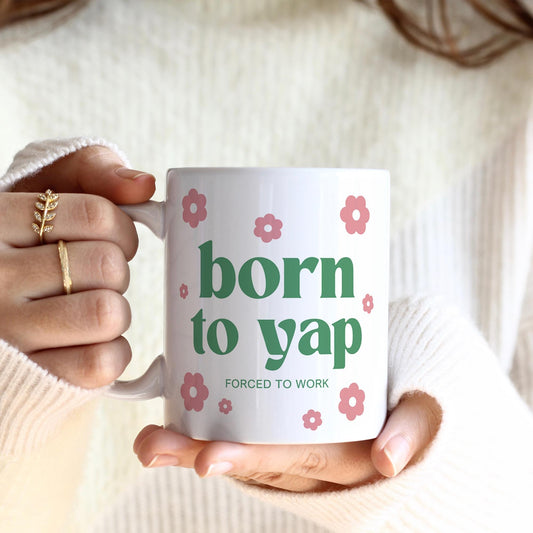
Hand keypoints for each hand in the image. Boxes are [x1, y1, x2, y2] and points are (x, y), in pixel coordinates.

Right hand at [1, 146, 154, 387]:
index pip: (97, 216)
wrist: (0, 328)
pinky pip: (102, 362)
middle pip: (107, 266)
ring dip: (114, 311)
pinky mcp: (28, 380)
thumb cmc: (30, 250)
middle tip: (93, 279)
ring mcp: (6, 333)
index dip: (122, 230)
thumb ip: (90, 170)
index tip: (112, 241)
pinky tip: (88, 343)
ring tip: (89, 309)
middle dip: (115, 272)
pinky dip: (111, 352)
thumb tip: (143, 185)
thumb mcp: (44, 194)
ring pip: (107, 313)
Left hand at [133, 392, 440, 491]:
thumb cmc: (410, 402)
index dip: (248, 459)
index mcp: (340, 454)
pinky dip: (209, 424)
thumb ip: (413, 432)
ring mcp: (292, 443)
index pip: (289, 460)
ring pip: (239, 446)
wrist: (404, 399)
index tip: (206, 460)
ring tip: (148, 437)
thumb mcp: (421, 413)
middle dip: (198, 454)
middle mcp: (309, 456)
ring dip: (191, 442)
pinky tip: (177, 407)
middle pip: (249, 458)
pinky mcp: (284, 426)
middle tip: (151, 445)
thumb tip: (388, 460)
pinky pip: (245, 429)